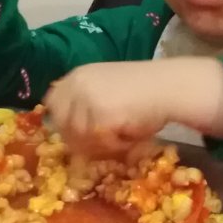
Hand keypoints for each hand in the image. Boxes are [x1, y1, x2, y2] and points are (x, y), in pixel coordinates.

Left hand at [46, 59, 222, 158]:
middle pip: (62, 125)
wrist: (169, 86)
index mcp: (76, 76)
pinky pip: (99, 145)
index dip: (64, 122)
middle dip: (81, 138)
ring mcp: (86, 100)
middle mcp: (77, 85)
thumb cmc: (144, 90)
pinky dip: (115, 146)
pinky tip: (130, 136)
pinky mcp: (100, 117)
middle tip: (106, 141)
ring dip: (101, 144)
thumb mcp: (106, 88)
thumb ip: (84, 104)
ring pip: (79, 139)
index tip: (80, 133)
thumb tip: (69, 135)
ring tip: (124, 135)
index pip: (53, 104)